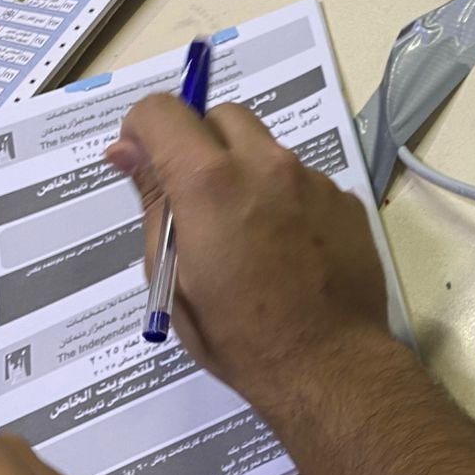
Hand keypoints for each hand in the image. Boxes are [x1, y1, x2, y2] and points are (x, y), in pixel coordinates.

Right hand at [105, 96, 391, 416]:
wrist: (328, 365)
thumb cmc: (236, 334)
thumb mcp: (172, 274)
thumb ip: (152, 201)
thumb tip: (127, 150)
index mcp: (210, 181)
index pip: (163, 110)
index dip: (144, 130)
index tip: (145, 161)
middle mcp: (266, 165)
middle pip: (223, 117)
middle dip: (200, 142)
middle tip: (195, 198)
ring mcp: (314, 181)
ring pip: (268, 149)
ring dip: (247, 172)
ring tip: (247, 234)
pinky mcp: (347, 201)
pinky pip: (304, 181)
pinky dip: (287, 199)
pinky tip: (287, 248)